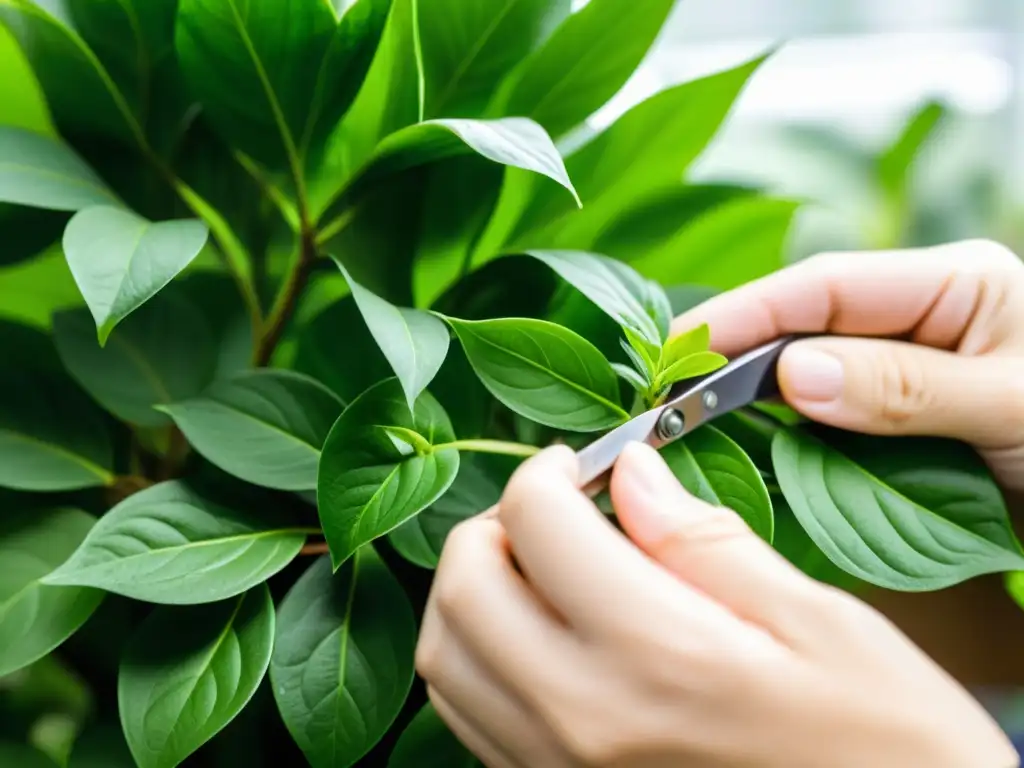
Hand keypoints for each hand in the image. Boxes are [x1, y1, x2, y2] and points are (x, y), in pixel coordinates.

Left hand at [416, 445, 1018, 766]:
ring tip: (543, 570)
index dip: (548, 473)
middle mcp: (584, 721)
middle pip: (462, 589)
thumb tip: (632, 472)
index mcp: (657, 657)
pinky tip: (544, 638)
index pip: (536, 525)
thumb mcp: (820, 625)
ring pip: (446, 660)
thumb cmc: (889, 748)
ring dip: (474, 591)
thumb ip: (705, 542)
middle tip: (553, 510)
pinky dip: (481, 658)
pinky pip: (472, 720)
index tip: (581, 464)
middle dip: (492, 525)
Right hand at [671, 239, 1023, 492]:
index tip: (684, 352)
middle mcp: (920, 320)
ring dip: (751, 399)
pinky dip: (783, 435)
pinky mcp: (897, 420)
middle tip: (670, 397)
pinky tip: (747, 450)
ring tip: (692, 423)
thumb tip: (793, 372)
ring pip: (805, 374)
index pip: (826, 286)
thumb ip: (905, 387)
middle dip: (735, 355)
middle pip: (803, 324)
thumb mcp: (1013, 405)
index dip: (747, 314)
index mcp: (955, 284)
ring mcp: (905, 371)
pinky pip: (825, 419)